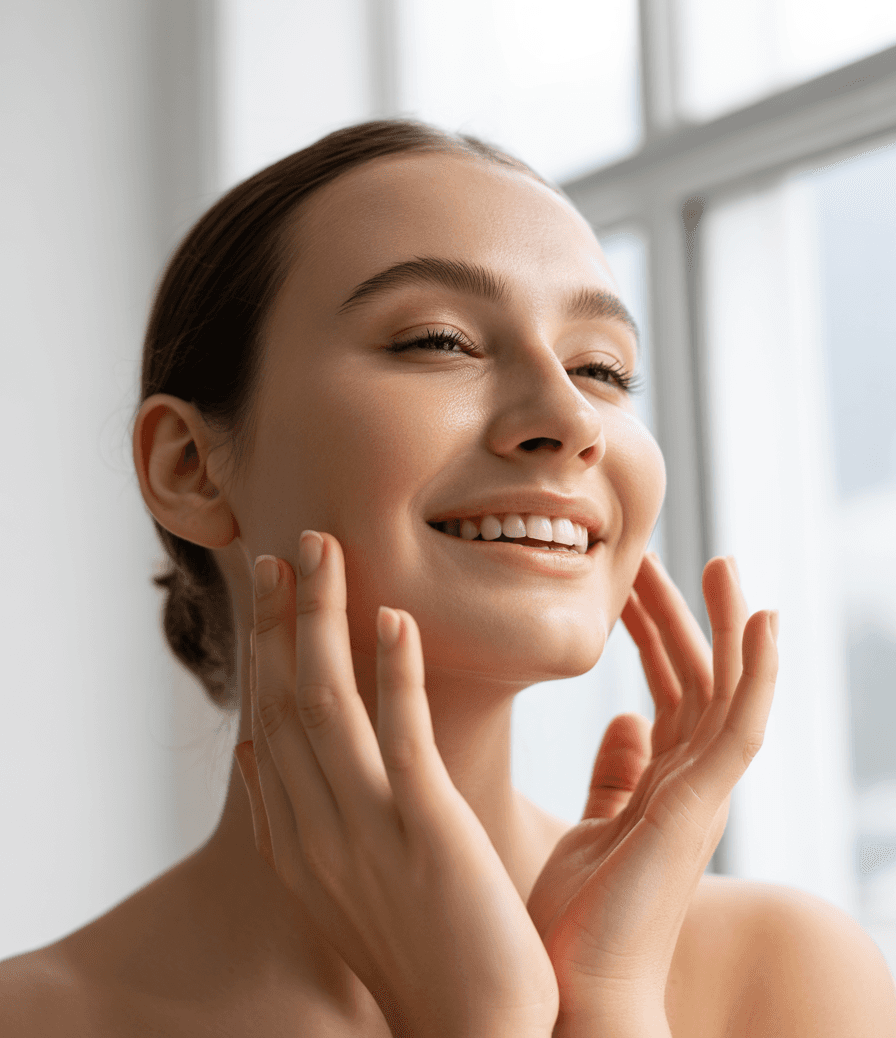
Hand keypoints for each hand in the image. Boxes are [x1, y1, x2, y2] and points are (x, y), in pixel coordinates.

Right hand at [234, 532, 558, 1037]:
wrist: (470, 1028)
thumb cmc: (413, 951)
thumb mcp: (329, 886)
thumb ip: (288, 818)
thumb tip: (251, 757)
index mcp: (293, 838)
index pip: (267, 722)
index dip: (265, 649)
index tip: (270, 590)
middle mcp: (314, 827)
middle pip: (285, 700)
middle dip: (282, 618)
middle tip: (286, 547)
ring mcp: (365, 827)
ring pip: (328, 701)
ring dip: (323, 619)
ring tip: (323, 549)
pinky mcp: (424, 830)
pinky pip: (402, 735)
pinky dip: (395, 672)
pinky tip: (394, 618)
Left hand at [526, 553, 778, 1022]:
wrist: (573, 997)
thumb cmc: (576, 923)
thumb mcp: (592, 827)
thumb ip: (615, 776)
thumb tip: (625, 722)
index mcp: (663, 784)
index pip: (667, 689)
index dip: (653, 635)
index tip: (632, 585)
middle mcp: (689, 785)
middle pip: (693, 679)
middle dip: (678, 615)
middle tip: (658, 558)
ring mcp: (700, 795)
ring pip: (725, 691)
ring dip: (726, 625)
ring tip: (722, 564)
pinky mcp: (700, 807)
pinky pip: (741, 727)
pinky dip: (758, 673)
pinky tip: (761, 620)